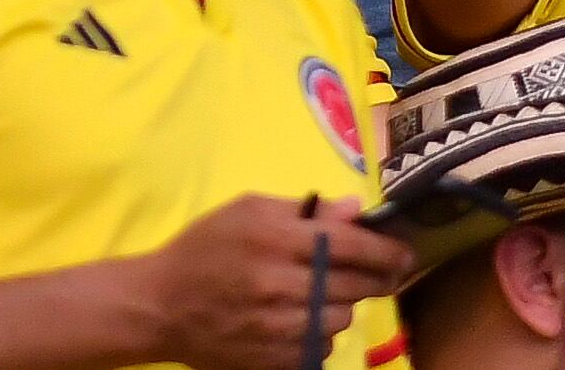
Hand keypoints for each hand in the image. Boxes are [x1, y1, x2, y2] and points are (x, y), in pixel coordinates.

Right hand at [128, 197, 405, 369]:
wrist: (159, 306)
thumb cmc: (204, 248)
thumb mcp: (248, 211)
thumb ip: (303, 210)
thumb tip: (354, 209)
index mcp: (276, 239)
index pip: (349, 245)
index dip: (385, 250)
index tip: (406, 254)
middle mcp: (279, 284)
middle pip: (352, 285)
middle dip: (375, 279)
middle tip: (382, 274)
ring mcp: (274, 326)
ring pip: (340, 319)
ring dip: (344, 306)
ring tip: (328, 294)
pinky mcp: (269, 357)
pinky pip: (318, 348)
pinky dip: (320, 334)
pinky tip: (305, 319)